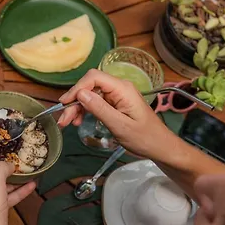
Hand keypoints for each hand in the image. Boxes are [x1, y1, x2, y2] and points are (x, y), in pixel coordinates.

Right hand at [58, 69, 172, 157]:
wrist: (160, 147)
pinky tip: (79, 121)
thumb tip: (80, 94)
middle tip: (64, 120)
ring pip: (90, 95)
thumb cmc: (144, 138)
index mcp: (122, 89)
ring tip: (68, 123)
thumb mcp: (119, 125)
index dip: (77, 88)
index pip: (94, 77)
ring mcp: (116, 96)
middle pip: (90, 86)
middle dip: (74, 101)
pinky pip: (95, 102)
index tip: (65, 104)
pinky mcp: (115, 104)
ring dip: (77, 108)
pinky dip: (85, 111)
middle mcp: (118, 88)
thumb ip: (100, 109)